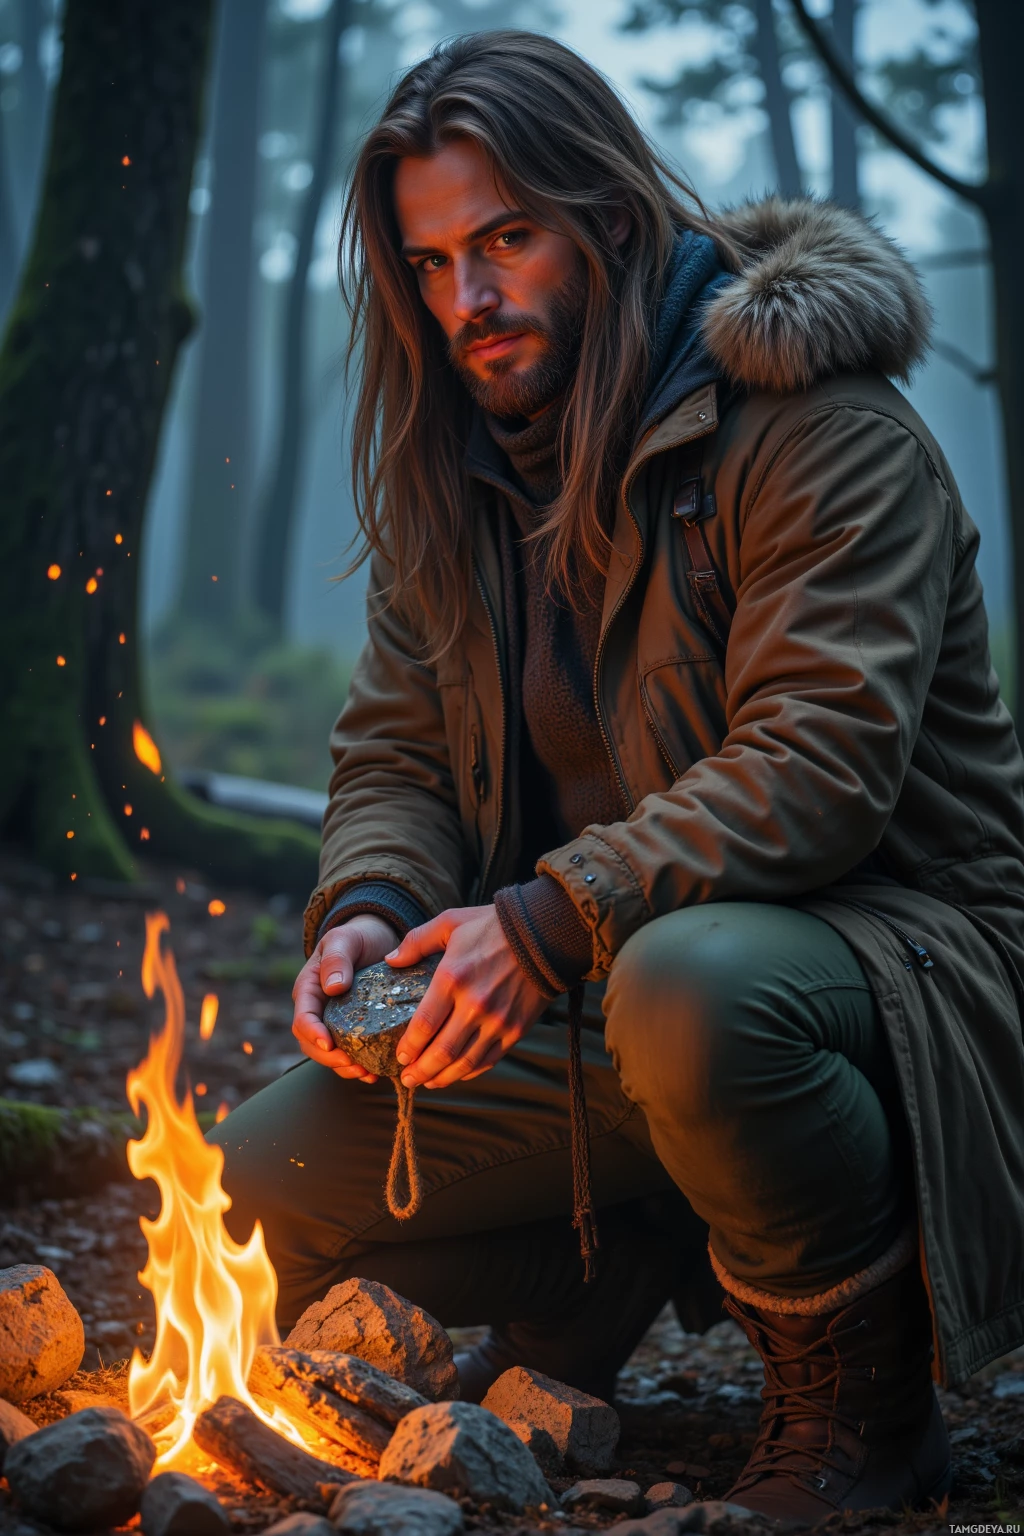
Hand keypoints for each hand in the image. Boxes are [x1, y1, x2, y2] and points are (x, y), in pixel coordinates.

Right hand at [292, 913, 398, 1079]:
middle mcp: (318, 1009)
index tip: (329, 1044)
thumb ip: (337, 958)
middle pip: (312, 1044)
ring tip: (367, 1074)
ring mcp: (333, 1021)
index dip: (313, 1034)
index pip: (303, 1018)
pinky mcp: (352, 1029)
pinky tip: (375, 1073)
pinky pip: (348, 1053)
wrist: (376, 938)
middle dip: (330, 1058)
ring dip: (344, 1068)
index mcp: (309, 989)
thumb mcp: (345, 939)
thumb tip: (332, 987)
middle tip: (353, 1064)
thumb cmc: (357, 936)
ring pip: (329, 1054)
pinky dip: (358, 1066)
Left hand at [388, 905, 549, 1089]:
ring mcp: (497, 1021)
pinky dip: (470, 1071)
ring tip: (428, 1082)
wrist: (545, 933)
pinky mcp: (516, 1029)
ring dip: (442, 1077)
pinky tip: (456, 1074)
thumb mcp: (451, 923)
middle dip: (420, 1071)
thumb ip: (417, 941)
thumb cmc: (494, 926)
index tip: (400, 1056)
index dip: (409, 1047)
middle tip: (407, 1079)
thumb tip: (391, 960)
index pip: (423, 1025)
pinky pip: (488, 1059)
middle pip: (441, 1052)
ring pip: (464, 1062)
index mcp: (452, 978)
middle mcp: (474, 1005)